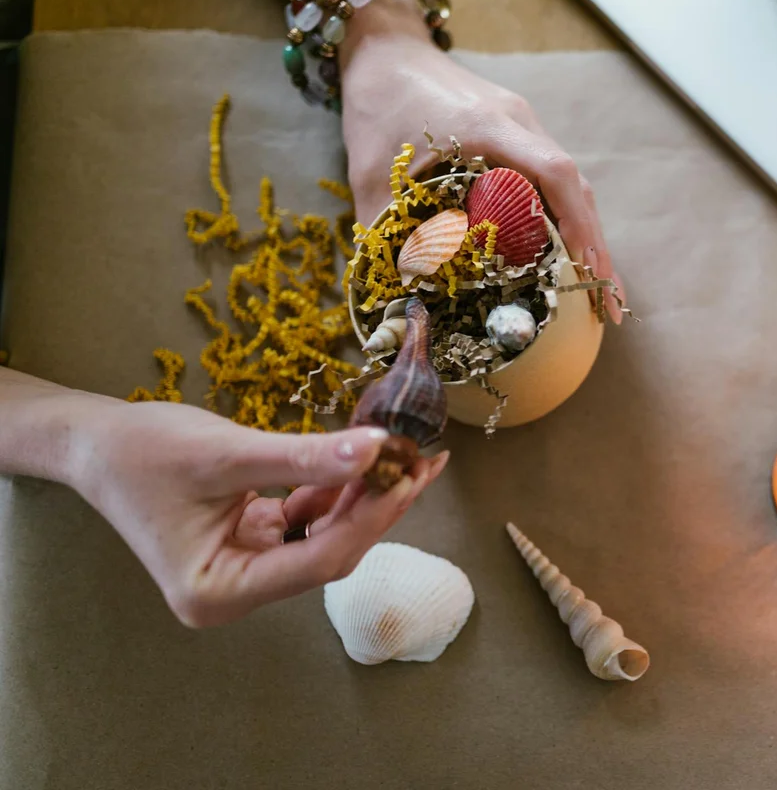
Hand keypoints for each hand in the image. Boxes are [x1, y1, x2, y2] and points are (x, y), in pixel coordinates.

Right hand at [69, 400, 448, 627]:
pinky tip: (361, 461)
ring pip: (325, 538)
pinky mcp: (252, 545)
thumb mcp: (227, 453)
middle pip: (329, 553)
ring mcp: (245, 571)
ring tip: (402, 454)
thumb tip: (376, 450)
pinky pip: (307, 524)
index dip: (371, 517)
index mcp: (219, 592)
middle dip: (376, 506)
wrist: (94, 443)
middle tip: (422, 460)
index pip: (319, 560)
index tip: (409, 473)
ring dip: (362, 497)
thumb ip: (303, 458)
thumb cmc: (143, 451)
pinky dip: (334, 493)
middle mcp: (235, 593)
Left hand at [339, 0, 624, 321]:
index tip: (588, 272)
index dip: (577, 226)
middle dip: (597, 248)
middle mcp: (519, 124)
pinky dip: (567, 219)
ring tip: (599, 292)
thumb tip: (398, 296)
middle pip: (576, 187)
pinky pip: (553, 179)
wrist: (385, 51)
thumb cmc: (377, 105)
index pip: (555, 174)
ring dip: (588, 237)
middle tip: (612, 305)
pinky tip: (569, 257)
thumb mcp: (370, 173)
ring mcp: (524, 126)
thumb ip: (383, 232)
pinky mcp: (519, 133)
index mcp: (488, 128)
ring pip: (571, 186)